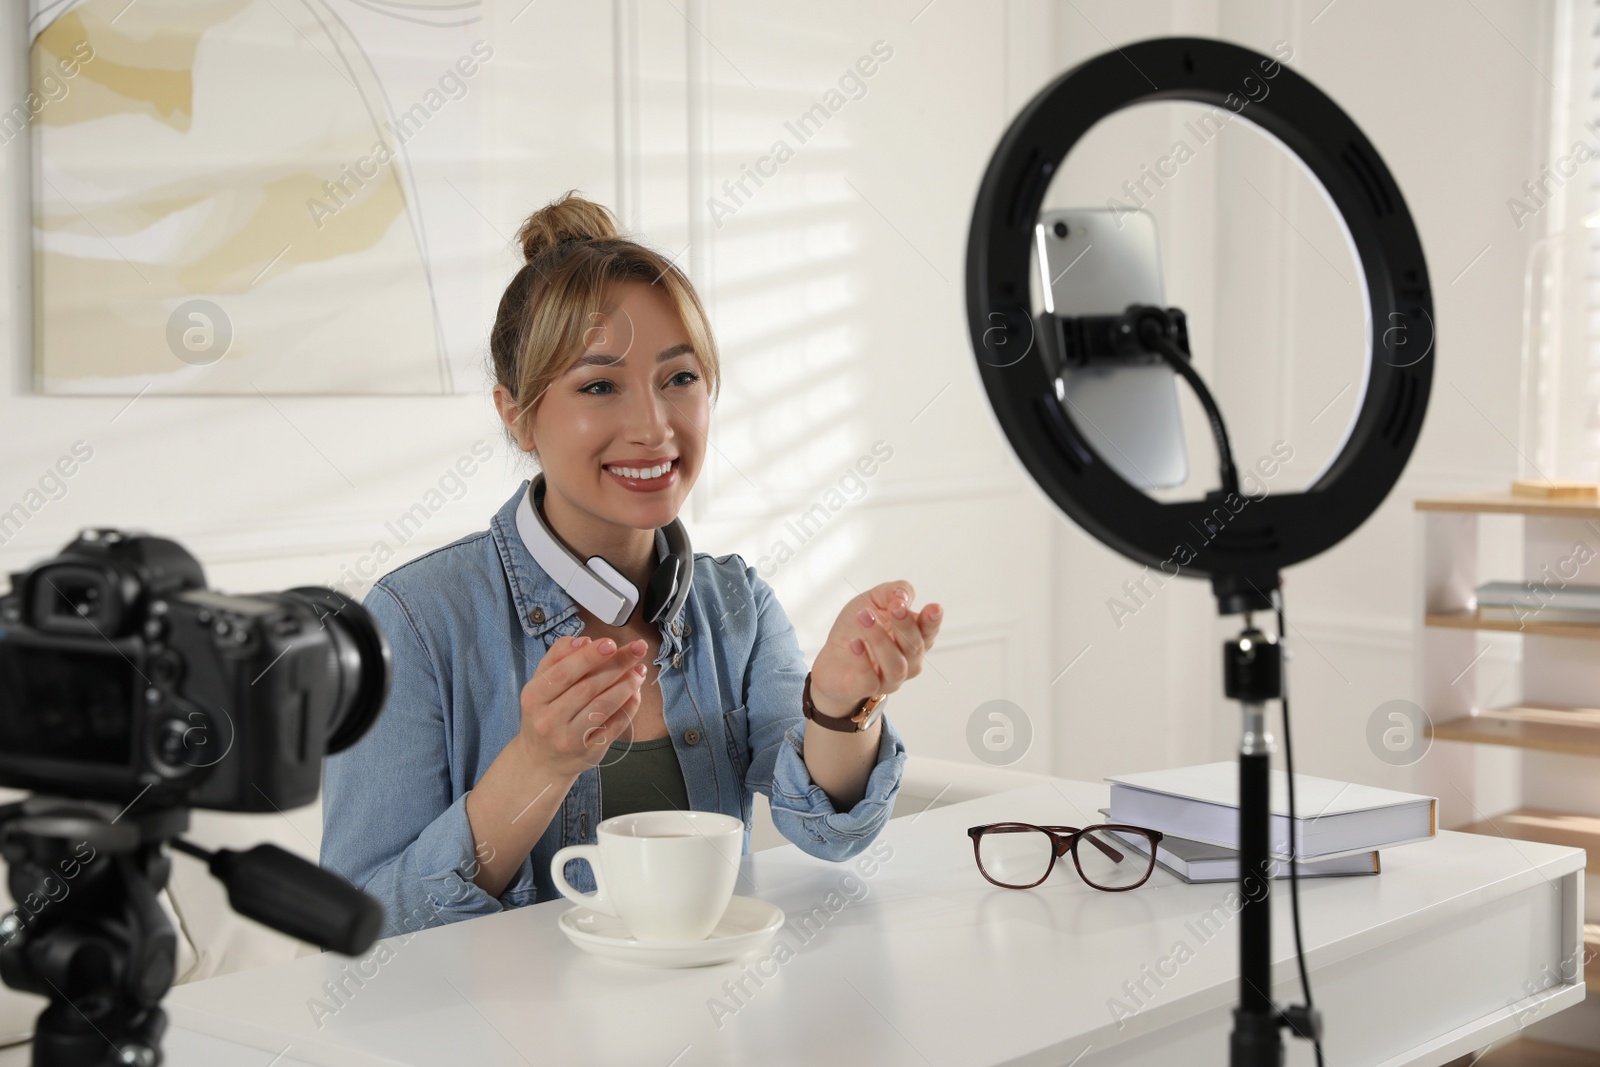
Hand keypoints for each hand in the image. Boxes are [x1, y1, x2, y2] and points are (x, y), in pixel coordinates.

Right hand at [516, 635, 648, 778]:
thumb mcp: (540, 684)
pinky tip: (635, 692)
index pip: (564, 672)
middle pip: (587, 687)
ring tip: (639, 670)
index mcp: (534, 697)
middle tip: (637, 649)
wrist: (541, 761)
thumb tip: (585, 641)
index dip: (589, 656)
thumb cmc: (544, 714)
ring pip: (603, 706)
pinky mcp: (589, 751)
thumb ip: (558, 657)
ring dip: (626, 685)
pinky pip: (615, 725)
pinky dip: (629, 706)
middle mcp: (549, 719)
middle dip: (616, 665)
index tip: (611, 643)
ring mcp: (569, 737)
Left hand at [810, 581, 942, 710]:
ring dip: (881, 639)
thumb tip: (902, 595)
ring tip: (865, 618)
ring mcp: (890, 678)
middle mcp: (908, 661)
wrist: (832, 660)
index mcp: (913, 638)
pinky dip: (862, 660)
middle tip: (894, 606)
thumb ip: (891, 592)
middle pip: (914, 646)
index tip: (934, 607)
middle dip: (905, 624)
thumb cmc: (857, 629)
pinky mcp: (867, 688)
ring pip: (895, 665)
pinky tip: (854, 644)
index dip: (933, 621)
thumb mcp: (872, 601)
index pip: (929, 631)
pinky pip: (870, 679)